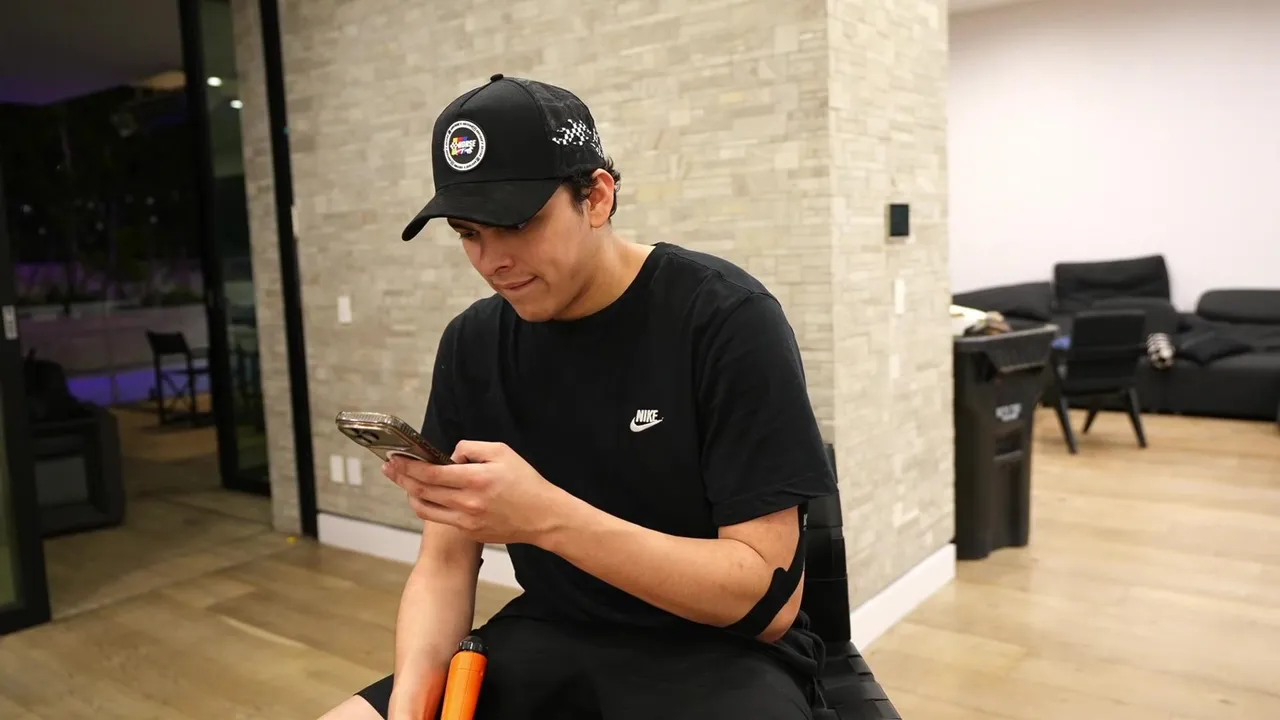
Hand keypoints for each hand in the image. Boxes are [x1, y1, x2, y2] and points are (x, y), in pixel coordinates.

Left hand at [382, 440, 569, 545]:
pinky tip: (428, 496)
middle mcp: (467, 502)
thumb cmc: (526, 482)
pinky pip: (440, 518)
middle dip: (401, 477)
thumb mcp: (502, 452)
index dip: (409, 466)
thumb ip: (471, 448)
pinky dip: (429, 506)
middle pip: (422, 490)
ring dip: (411, 494)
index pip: (431, 473)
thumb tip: (451, 455)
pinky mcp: (469, 532)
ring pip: (425, 508)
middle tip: (390, 468)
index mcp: (475, 479)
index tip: (395, 459)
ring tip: (406, 482)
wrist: (542, 517)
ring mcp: (466, 521)